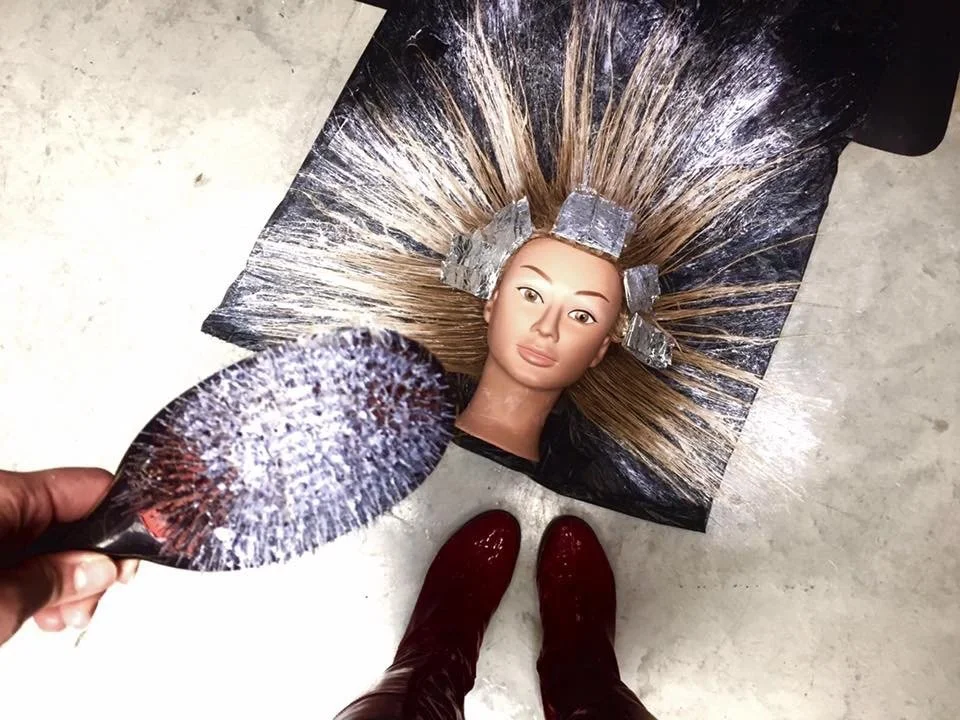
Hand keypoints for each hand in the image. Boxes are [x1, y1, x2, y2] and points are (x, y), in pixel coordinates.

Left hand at [0, 468, 138, 646]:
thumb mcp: (0, 603)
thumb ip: (54, 581)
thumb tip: (100, 569)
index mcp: (6, 495)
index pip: (91, 489)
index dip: (125, 520)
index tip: (141, 552)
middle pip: (71, 518)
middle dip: (92, 560)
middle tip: (92, 598)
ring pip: (45, 542)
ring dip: (65, 578)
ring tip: (63, 614)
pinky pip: (18, 556)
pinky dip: (34, 581)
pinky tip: (38, 610)